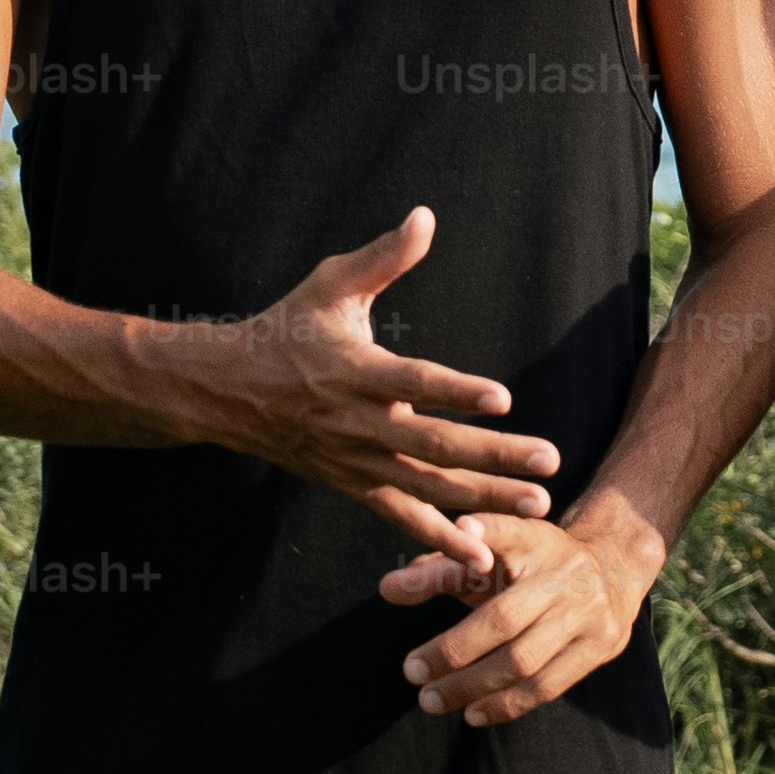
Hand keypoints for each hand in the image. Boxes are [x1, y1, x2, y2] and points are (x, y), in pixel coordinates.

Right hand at [186, 208, 558, 572]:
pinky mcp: (352, 484)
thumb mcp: (329, 284)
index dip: (456, 391)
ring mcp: (356, 460)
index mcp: (356, 370)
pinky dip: (440, 539)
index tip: (502, 398)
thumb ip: (382, 257)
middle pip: (433, 443)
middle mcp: (359, 422)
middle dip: (494, 455)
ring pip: (427, 486)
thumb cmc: (286, 329)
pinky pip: (401, 517)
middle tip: (549, 460)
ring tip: (539, 504)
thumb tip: (425, 215)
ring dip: (484, 498)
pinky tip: (482, 557)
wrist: (225, 391)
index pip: (414, 382)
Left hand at [380, 492, 667, 730]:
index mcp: (538, 540)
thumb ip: (439, 571)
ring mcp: (589, 612)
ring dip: (472, 686)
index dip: (487, 532)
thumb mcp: (494, 558)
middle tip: (412, 672)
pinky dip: (506, 704)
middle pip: (504, 618)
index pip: (510, 532)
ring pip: (523, 660)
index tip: (460, 528)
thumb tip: (388, 589)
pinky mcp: (602, 645)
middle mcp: (567, 573)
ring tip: (431, 700)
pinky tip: (473, 713)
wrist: (615, 572)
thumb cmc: (534, 568)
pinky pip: (547, 686)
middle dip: (453, 651)